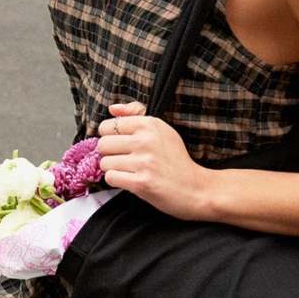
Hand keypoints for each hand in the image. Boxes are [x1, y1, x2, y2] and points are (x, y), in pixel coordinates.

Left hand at [95, 101, 211, 218]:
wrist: (195, 188)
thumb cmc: (176, 160)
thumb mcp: (162, 130)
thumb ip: (136, 115)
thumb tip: (112, 109)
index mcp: (150, 124)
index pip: (109, 125)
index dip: (109, 137)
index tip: (119, 145)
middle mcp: (146, 140)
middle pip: (103, 144)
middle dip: (109, 154)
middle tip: (123, 160)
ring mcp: (144, 162)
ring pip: (105, 162)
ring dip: (113, 169)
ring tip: (129, 171)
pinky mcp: (141, 183)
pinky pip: (111, 178)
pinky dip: (117, 181)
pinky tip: (130, 181)